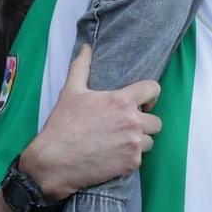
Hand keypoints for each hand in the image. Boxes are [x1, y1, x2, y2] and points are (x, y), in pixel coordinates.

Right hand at [20, 46, 161, 201]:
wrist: (54, 161)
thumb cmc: (63, 125)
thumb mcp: (71, 91)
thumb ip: (81, 66)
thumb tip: (85, 47)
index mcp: (121, 101)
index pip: (153, 90)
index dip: (150, 95)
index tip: (142, 102)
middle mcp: (132, 122)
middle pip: (156, 121)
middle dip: (144, 123)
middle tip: (125, 126)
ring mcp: (133, 144)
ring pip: (150, 141)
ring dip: (139, 141)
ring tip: (119, 141)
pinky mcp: (130, 164)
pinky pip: (140, 159)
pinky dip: (129, 158)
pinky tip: (113, 155)